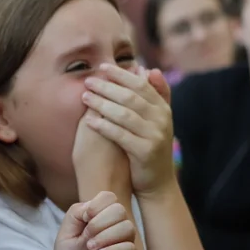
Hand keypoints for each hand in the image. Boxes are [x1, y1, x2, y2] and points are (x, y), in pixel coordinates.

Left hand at [50, 191, 137, 249]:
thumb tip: (92, 207)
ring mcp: (123, 242)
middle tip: (86, 237)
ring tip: (91, 248)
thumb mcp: (64, 234)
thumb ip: (75, 214)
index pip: (108, 197)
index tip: (84, 220)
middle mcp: (114, 226)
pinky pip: (130, 248)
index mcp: (99, 215)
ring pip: (127, 227)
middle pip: (119, 210)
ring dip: (106, 236)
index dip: (96, 206)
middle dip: (99, 222)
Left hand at [82, 64, 175, 197]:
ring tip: (85, 97)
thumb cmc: (150, 146)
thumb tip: (150, 69)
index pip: (141, 84)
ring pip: (124, 114)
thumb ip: (155, 95)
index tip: (102, 67)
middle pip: (131, 97)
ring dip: (102, 104)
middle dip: (107, 87)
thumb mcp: (157, 120)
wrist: (158, 181)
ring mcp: (155, 135)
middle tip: (88, 81)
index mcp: (163, 108)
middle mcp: (162, 119)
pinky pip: (120, 135)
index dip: (121, 75)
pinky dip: (104, 126)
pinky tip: (89, 121)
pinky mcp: (145, 151)